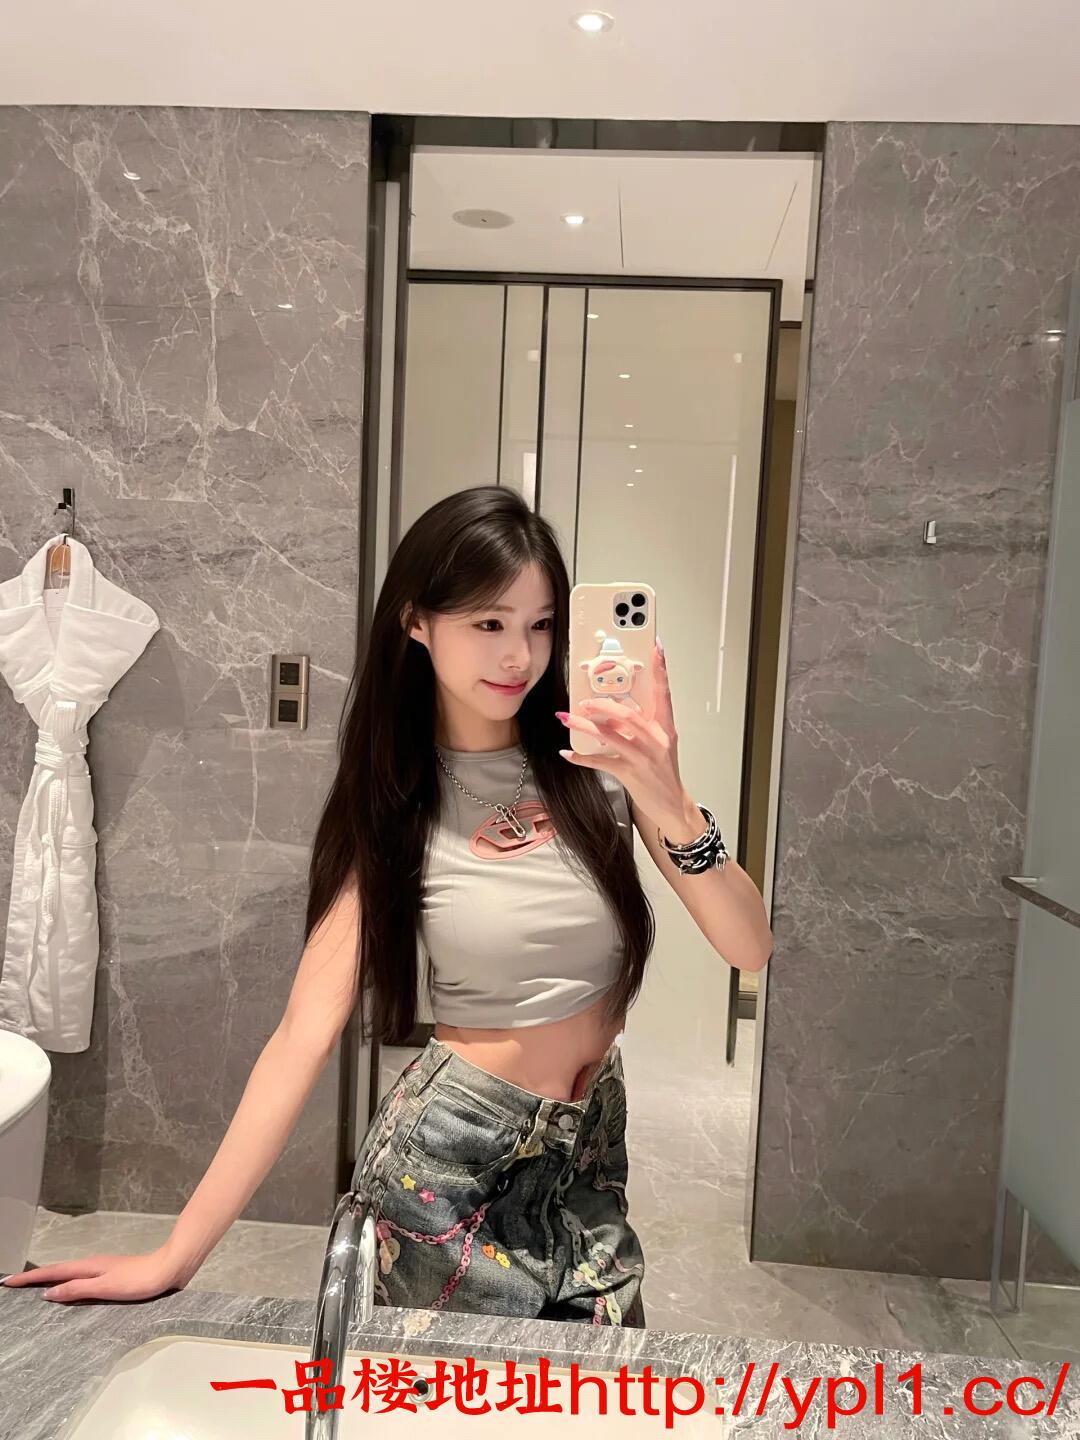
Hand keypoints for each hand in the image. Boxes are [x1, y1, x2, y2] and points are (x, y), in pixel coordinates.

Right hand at [1, 1245, 191, 1303]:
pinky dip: (65, 1281)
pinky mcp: (110, 1276)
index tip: (8, 1281)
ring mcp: (101, 1270)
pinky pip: (79, 1278)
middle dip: (33, 1277)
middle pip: (56, 1271)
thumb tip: (48, 1293)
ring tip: (32, 1287)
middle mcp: (91, 1266)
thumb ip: (77, 1289)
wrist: (168, 1270)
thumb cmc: (138, 1280)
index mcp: (87, 1267)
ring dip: (48, 1278)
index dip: (29, 1278)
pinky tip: (67, 1290)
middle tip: (13, 1283)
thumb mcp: (105, 1287)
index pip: (52, 1273)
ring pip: (67, 1273)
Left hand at [558, 638, 693, 834]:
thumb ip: (641, 726)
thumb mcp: (659, 744)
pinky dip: (582, 757)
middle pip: (628, 714)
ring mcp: (644, 757)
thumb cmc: (663, 773)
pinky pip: (601, 762)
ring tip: (568, 717)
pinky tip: (567, 752)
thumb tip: (613, 711)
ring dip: (586, 725)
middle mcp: (656, 740)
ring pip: (611, 735)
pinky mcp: (631, 774)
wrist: (672, 806)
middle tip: (585, 700)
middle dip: (603, 705)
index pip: (664, 693)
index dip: (661, 670)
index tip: (657, 648)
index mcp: (665, 728)